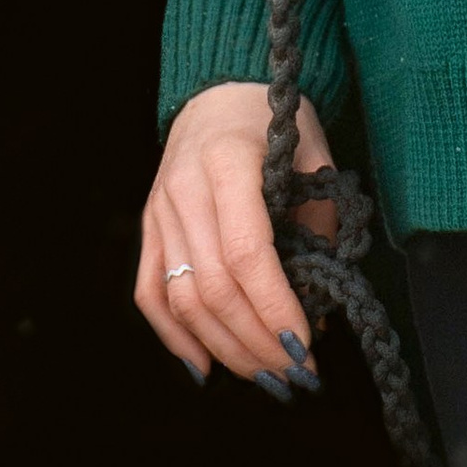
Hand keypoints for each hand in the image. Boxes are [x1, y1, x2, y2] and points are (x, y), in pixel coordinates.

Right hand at [137, 81, 338, 387]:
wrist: (219, 90)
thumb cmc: (273, 123)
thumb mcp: (313, 157)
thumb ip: (317, 227)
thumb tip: (317, 309)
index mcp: (227, 161)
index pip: (246, 252)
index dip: (274, 307)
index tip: (305, 346)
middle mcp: (184, 187)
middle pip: (213, 286)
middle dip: (256, 341)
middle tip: (295, 372)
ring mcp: (159, 209)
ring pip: (182, 298)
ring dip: (225, 348)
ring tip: (266, 375)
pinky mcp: (148, 227)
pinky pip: (150, 293)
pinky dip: (174, 337)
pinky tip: (206, 367)